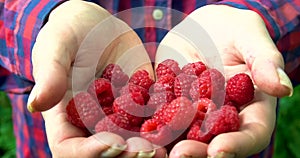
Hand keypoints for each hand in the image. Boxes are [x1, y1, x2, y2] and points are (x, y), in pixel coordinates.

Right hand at [27, 1, 164, 156]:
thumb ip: (50, 74)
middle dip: (128, 156)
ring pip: (133, 141)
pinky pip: (154, 119)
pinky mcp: (142, 106)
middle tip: (150, 150)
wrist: (97, 26)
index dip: (90, 152)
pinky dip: (168, 124)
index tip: (113, 144)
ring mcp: (120, 117)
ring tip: (168, 146)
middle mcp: (93, 124)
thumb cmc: (69, 33)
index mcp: (67, 118)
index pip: (70, 148)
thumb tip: (36, 105)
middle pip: (106, 153)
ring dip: (151, 147)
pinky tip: (184, 121)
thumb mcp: (56, 47)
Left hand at [156, 5, 292, 156]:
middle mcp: (220, 118)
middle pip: (213, 142)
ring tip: (153, 147)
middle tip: (181, 154)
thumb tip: (283, 88)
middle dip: (197, 151)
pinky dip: (148, 124)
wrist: (201, 28)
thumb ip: (264, 61)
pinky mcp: (169, 106)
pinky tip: (135, 129)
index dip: (237, 144)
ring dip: (169, 144)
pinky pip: (158, 117)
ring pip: (183, 135)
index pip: (250, 133)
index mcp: (249, 107)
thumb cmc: (232, 30)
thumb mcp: (249, 37)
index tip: (219, 150)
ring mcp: (193, 115)